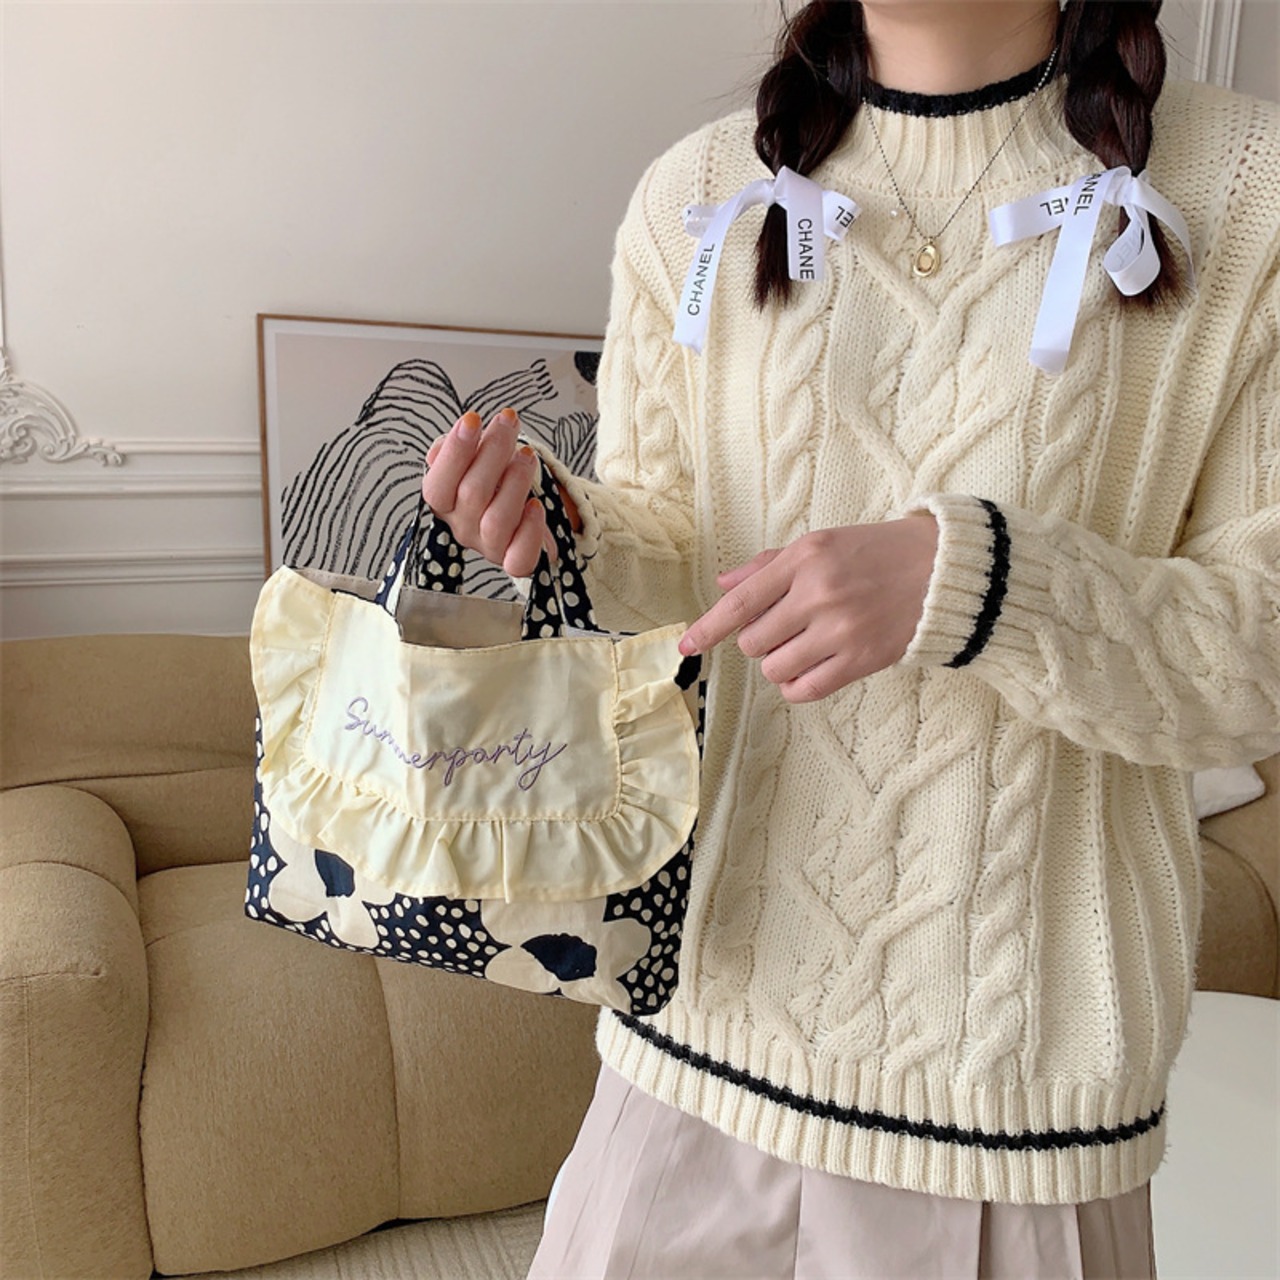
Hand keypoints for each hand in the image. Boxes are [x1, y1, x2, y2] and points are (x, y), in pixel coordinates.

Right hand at [422, 408, 552, 576]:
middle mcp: (462, 527)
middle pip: (471, 493)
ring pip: (496, 521)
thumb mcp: (472, 457)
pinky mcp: (514, 561)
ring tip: (528, 456)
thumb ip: (456, 450)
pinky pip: (519, 558)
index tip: (473, 419)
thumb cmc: (495, 478)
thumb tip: (449, 442)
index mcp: (444, 502)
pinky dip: (530, 530)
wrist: (525, 510)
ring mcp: (488, 546)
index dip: (454, 453)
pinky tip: (536, 505)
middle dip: (493, 451)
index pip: (437, 484)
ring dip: (515, 482)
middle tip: (509, 421)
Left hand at [678, 517, 938, 703]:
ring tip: (805, 645)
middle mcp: (819, 594)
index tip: (686, 647)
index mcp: (805, 559)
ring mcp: (841, 630)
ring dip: (780, 663)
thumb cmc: (877, 553)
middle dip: (760, 641)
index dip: (707, 629)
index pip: (740, 603)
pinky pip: (805, 689)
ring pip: (775, 669)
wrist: (944, 572)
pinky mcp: (862, 660)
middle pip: (754, 642)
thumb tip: (723, 586)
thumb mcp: (821, 544)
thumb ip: (769, 566)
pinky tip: (812, 669)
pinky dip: (798, 685)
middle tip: (787, 627)